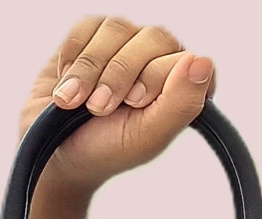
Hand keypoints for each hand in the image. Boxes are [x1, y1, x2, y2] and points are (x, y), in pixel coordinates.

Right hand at [24, 17, 217, 196]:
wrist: (57, 150)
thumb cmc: (107, 149)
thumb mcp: (148, 135)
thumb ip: (181, 103)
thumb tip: (204, 62)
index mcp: (181, 89)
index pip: (187, 60)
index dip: (156, 79)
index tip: (135, 104)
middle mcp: (158, 61)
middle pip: (155, 37)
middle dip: (121, 74)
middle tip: (101, 107)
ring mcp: (127, 44)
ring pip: (119, 28)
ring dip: (92, 69)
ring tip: (78, 101)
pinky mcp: (93, 34)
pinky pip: (87, 26)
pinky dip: (74, 57)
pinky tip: (69, 83)